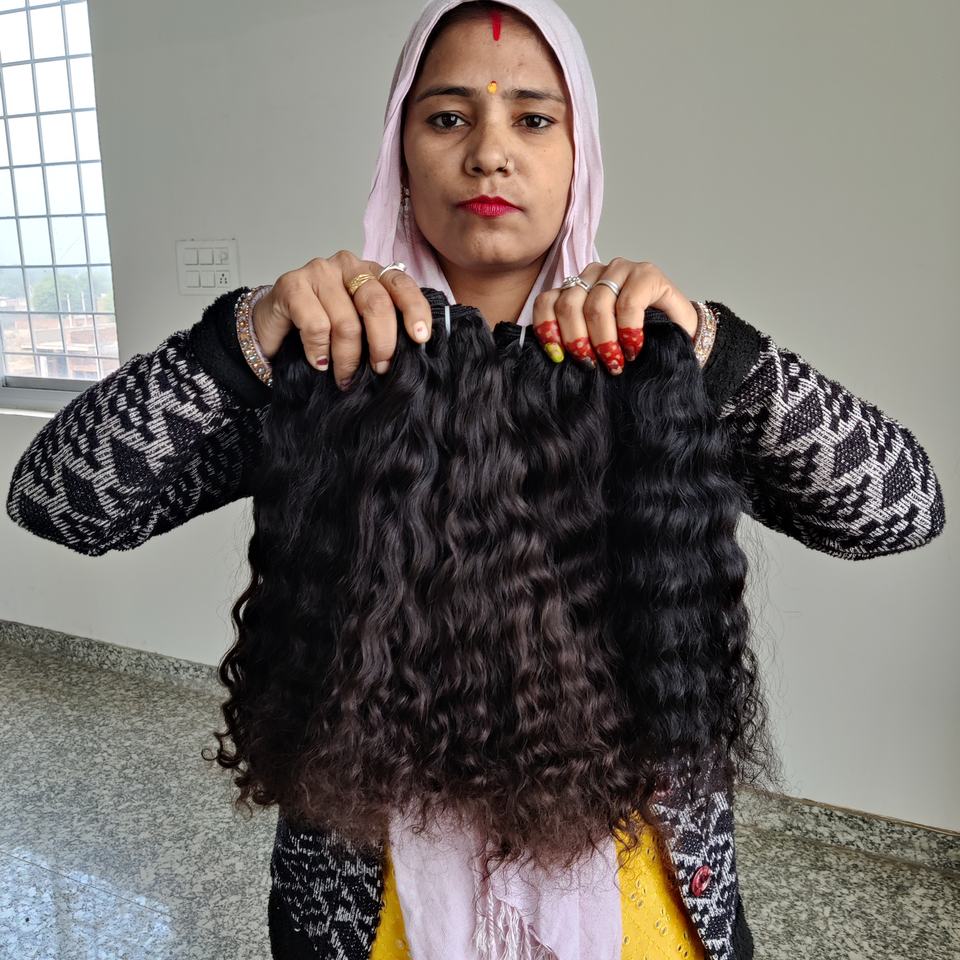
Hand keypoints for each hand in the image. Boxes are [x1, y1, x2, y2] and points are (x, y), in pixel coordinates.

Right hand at [251, 252, 432, 389]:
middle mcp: (348, 265)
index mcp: (371, 273)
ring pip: (346, 322)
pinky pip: (317, 326)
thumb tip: (414, 350)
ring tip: (344, 377)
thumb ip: (383, 328)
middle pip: (376, 303)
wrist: (273, 331)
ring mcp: (319, 271)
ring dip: (347, 358)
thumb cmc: (323, 331)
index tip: (420, 338)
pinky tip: (318, 362)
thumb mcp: (361, 329)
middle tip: (379, 369)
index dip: (414, 310)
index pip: (401, 285)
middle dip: (382, 344)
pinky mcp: (292, 285)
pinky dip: (320, 351)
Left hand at [530, 259, 699, 373]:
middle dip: (577, 340)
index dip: (548, 330)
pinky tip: (633, 347)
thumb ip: (576, 341)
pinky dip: (628, 330)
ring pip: (596, 305)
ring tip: (615, 361)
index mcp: (576, 288)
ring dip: (604, 340)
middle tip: (591, 364)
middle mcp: (595, 273)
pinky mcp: (647, 273)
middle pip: (569, 305)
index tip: (558, 357)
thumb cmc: (635, 343)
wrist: (681, 338)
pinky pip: (628, 303)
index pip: (547, 302)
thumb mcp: (597, 344)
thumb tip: (553, 357)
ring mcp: (621, 270)